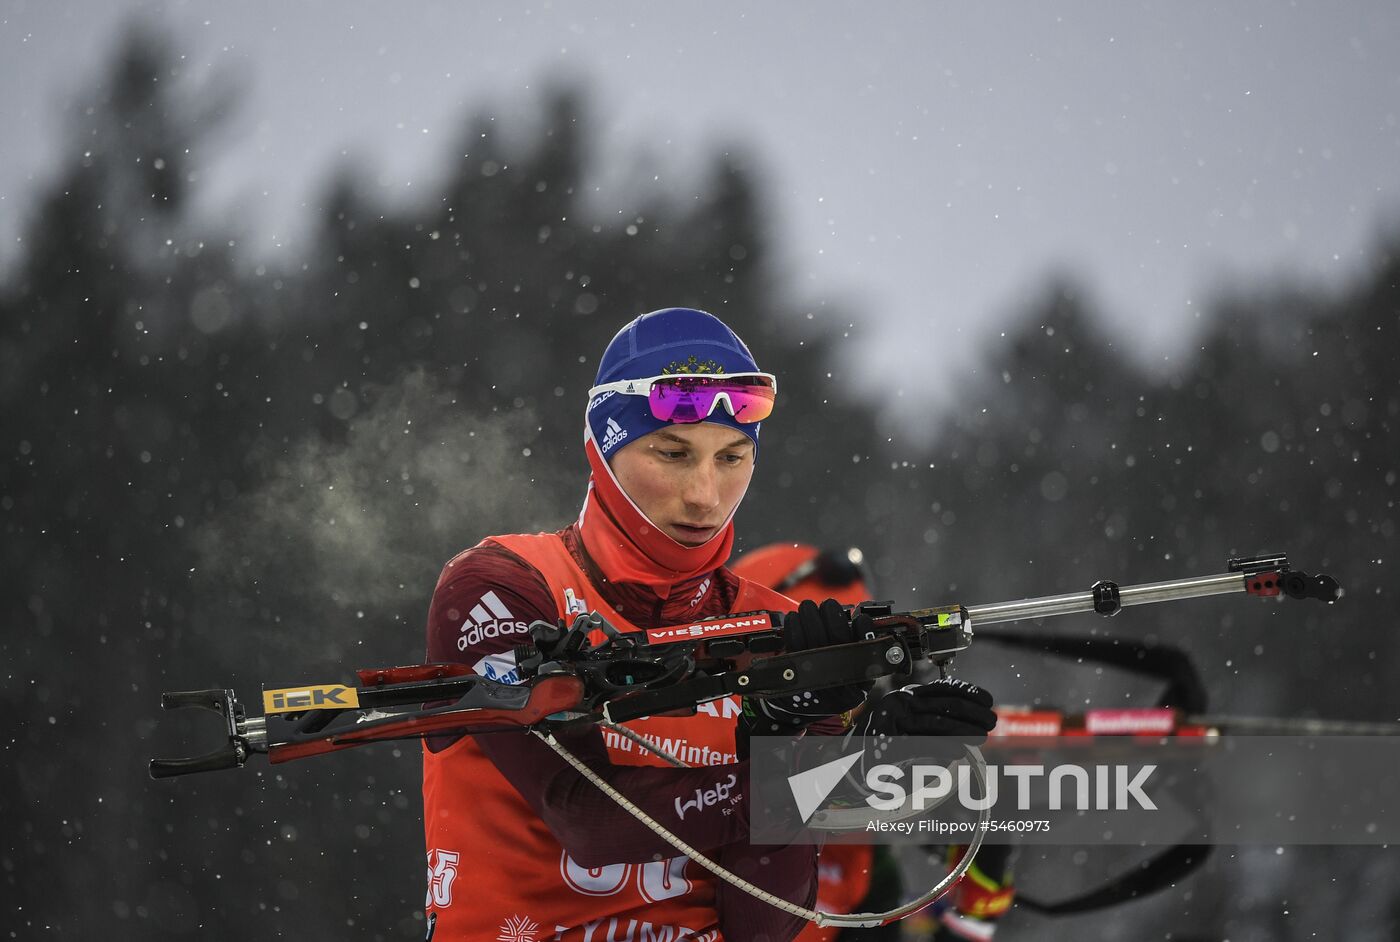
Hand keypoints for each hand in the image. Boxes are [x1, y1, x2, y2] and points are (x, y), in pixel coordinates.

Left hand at [736, 599, 876, 756]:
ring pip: (815, 639)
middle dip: (832, 615)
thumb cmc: (832, 684)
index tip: (859, 617)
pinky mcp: (796, 676)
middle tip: (828, 604)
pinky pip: (795, 645)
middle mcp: (841, 684)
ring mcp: (818, 681)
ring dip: (811, 616)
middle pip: (838, 640)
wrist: (803, 709)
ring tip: (809, 607)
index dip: (863, 631)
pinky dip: (793, 627)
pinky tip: (794, 618)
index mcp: (861, 681)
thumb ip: (861, 649)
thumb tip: (860, 621)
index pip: (865, 651)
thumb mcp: (855, 674)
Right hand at [855, 677, 995, 767]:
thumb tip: (971, 721)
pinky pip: (923, 744)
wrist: (853, 765)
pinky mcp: (890, 744)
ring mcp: (893, 723)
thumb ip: (934, 719)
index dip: (968, 692)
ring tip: (980, 737)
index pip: (942, 687)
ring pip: (937, 723)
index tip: (987, 700)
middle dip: (972, 713)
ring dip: (964, 731)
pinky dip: (944, 747)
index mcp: (906, 696)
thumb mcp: (911, 725)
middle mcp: (899, 704)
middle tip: (991, 721)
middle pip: (944, 704)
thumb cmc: (886, 746)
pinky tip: (959, 752)